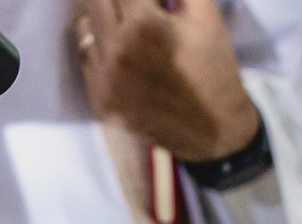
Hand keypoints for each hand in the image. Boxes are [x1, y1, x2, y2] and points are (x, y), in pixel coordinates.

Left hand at [73, 0, 260, 160]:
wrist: (217, 133)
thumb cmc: (215, 70)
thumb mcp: (206, 13)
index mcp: (143, 25)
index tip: (146, 4)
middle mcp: (117, 51)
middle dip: (117, 1)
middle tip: (133, 10)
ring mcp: (105, 79)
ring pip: (85, 26)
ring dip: (103, 19)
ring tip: (125, 27)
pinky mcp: (101, 103)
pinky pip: (86, 59)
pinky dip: (100, 49)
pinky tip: (122, 55)